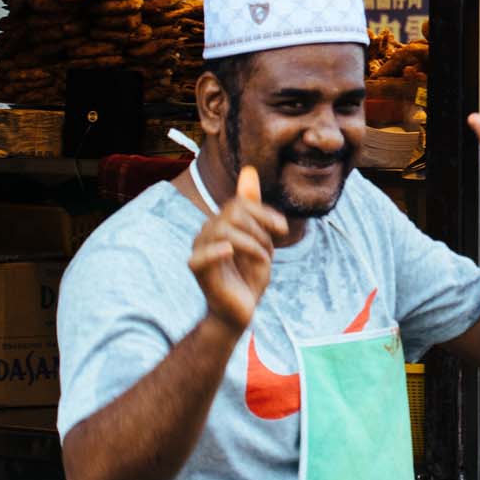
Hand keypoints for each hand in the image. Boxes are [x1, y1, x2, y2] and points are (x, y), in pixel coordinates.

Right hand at [186, 165, 287, 333]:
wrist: (241, 310)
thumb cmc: (249, 274)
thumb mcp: (259, 237)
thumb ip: (253, 206)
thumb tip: (248, 170)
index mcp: (220, 222)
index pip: (240, 202)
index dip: (264, 213)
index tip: (282, 231)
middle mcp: (206, 231)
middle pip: (234, 212)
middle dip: (260, 231)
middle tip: (269, 252)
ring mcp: (199, 250)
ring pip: (226, 230)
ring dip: (253, 245)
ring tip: (261, 260)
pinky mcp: (198, 270)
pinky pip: (201, 256)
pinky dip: (217, 251)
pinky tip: (229, 252)